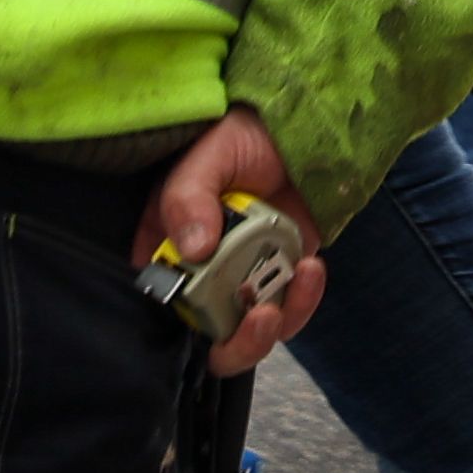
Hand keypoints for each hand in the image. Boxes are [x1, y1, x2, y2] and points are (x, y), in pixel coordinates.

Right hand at [129, 112, 327, 377]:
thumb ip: (188, 198)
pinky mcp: (283, 276)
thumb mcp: (206, 158)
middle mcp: (203, 278)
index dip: (178, 325)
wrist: (299, 128)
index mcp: (168, 255)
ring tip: (300, 277)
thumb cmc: (239, 139)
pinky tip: (312, 268)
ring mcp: (245, 281)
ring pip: (251, 334)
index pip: (160, 309)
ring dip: (276, 324)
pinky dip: (304, 299)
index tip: (205, 312)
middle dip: (236, 345)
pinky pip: (291, 308)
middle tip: (261, 317)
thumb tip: (194, 249)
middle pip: (208, 339)